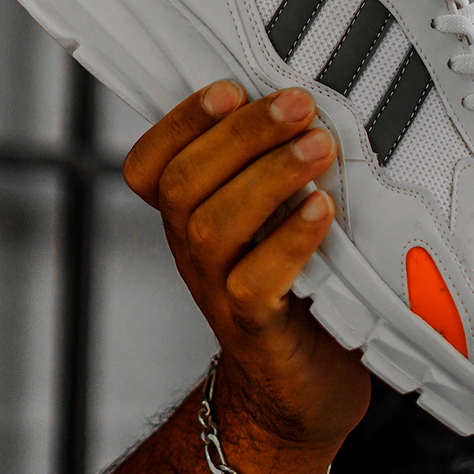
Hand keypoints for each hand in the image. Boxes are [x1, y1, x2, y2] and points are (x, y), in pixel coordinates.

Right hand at [123, 83, 369, 473]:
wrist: (300, 384)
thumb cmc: (298, 284)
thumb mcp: (276, 216)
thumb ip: (276, 165)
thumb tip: (312, 98)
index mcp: (190, 215)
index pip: (150, 164)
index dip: (179, 122)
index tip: (229, 88)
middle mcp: (193, 250)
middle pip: (186, 182)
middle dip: (242, 134)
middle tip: (298, 105)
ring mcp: (217, 290)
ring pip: (213, 226)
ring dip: (270, 176)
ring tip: (319, 147)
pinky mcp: (256, 329)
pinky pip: (255, 282)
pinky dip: (289, 240)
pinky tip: (322, 211)